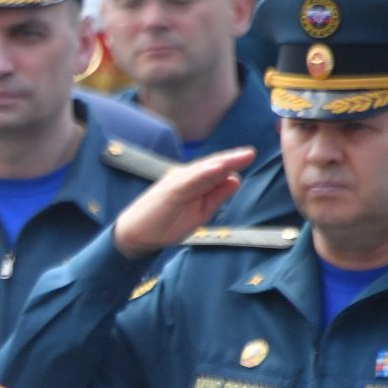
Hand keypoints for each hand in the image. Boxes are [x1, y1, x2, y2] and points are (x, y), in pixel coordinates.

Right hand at [111, 147, 255, 259]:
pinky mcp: (169, 190)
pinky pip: (190, 180)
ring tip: (240, 156)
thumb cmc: (166, 224)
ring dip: (222, 162)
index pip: (215, 170)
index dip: (233, 163)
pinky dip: (204, 173)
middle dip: (232, 159)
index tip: (249, 156)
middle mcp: (185, 178)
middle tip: (251, 153)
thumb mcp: (200, 212)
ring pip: (203, 169)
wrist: (136, 235)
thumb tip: (236, 180)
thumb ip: (217, 197)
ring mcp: (177, 182)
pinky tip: (218, 169)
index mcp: (194, 183)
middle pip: (211, 166)